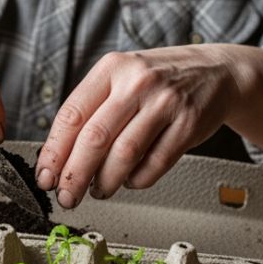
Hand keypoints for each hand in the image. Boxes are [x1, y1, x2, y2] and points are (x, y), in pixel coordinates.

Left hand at [35, 45, 243, 208]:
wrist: (216, 72)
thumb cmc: (160, 79)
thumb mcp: (122, 76)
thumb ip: (94, 108)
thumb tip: (60, 156)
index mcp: (112, 68)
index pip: (72, 115)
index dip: (54, 151)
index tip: (45, 175)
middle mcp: (137, 82)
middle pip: (95, 138)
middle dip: (75, 174)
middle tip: (66, 195)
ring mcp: (165, 103)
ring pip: (124, 154)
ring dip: (105, 181)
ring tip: (98, 191)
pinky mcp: (188, 125)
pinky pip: (155, 163)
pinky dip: (137, 180)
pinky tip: (129, 181)